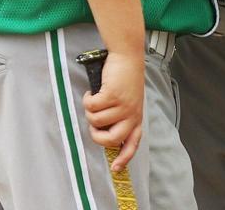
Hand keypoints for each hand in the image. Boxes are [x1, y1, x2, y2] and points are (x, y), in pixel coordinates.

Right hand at [83, 50, 143, 168]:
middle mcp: (131, 114)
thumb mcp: (129, 100)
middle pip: (110, 139)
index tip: (115, 168)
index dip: (124, 157)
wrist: (128, 56)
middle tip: (93, 124)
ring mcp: (123, 105)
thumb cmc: (126, 79)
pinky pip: (91, 106)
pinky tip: (92, 91)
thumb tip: (104, 131)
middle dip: (96, 135)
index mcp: (136, 118)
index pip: (133, 143)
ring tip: (94, 99)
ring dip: (90, 110)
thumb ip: (122, 116)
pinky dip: (88, 99)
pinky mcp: (113, 95)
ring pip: (96, 121)